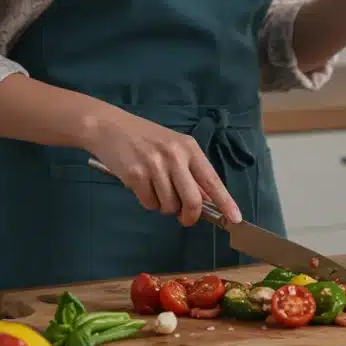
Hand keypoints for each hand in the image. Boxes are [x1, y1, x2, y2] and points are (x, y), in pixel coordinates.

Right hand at [82, 108, 242, 225]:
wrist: (110, 127)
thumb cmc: (146, 139)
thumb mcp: (174, 148)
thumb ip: (191, 172)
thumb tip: (207, 201)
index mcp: (190, 149)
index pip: (212, 180)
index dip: (226, 202)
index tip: (235, 219)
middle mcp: (175, 156)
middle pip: (193, 200)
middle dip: (190, 216)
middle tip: (185, 219)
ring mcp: (154, 166)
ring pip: (169, 205)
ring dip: (164, 207)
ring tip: (156, 189)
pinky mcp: (135, 176)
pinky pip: (149, 203)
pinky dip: (148, 202)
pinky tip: (142, 185)